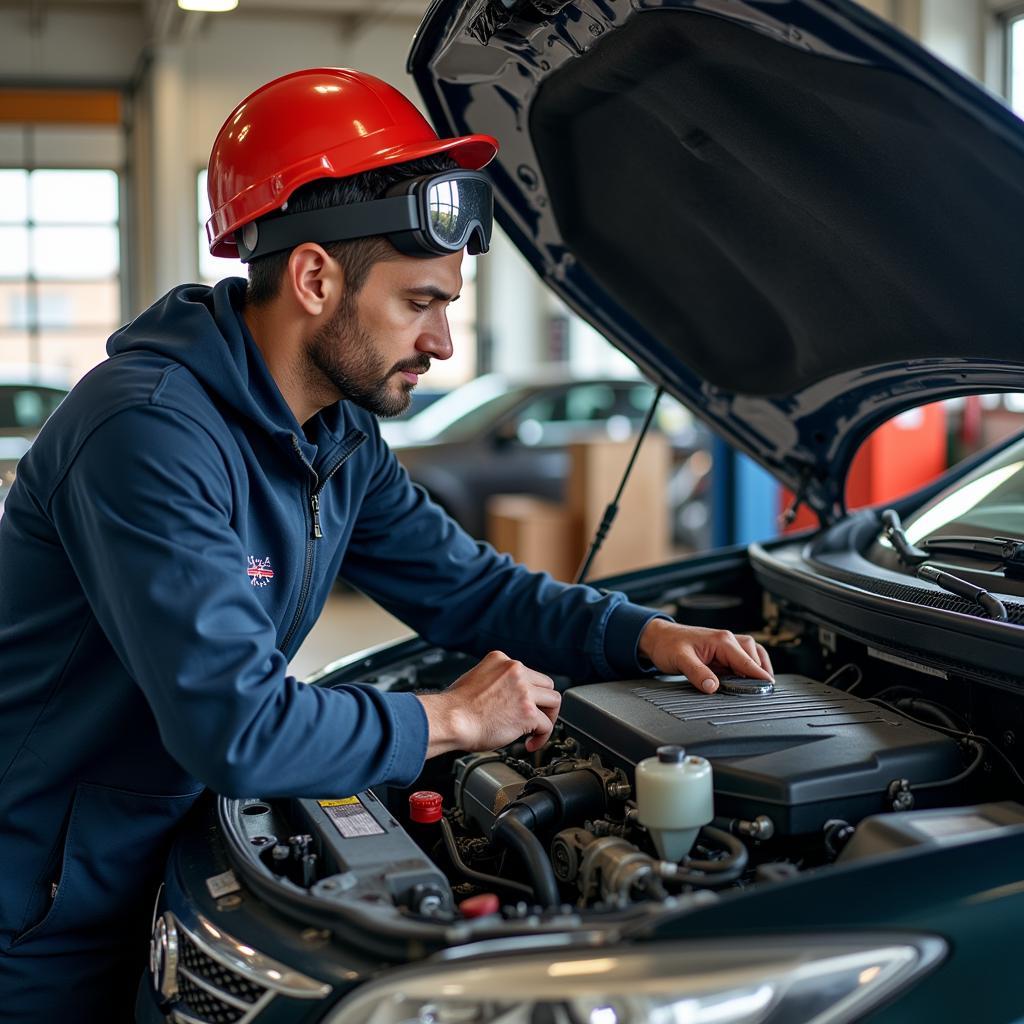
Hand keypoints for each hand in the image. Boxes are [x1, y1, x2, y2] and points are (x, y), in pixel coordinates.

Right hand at [416, 650, 559, 756]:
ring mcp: (524, 691)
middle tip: (535, 718)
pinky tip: (529, 744)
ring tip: (537, 731)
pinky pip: (547, 725)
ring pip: (554, 701)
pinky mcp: (528, 711)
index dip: (528, 692)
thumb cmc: (455, 707)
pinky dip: (542, 738)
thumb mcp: (474, 678)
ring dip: (548, 718)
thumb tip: (504, 696)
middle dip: (542, 703)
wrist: (450, 720)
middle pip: (546, 684)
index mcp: (500, 660)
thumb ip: (494, 681)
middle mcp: (515, 671)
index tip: (523, 705)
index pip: (528, 673)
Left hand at [638, 619, 773, 693]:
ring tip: (761, 685)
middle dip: (761, 671)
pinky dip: (748, 668)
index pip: (746, 659)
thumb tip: (712, 687)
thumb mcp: (680, 660)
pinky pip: (742, 659)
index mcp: (721, 640)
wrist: (658, 638)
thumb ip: (697, 673)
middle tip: (763, 691)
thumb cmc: (668, 644)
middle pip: (754, 655)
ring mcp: (726, 645)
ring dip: (757, 668)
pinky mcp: (722, 652)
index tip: (769, 686)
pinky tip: (746, 680)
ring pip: (752, 654)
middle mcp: (727, 640)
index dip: (759, 673)